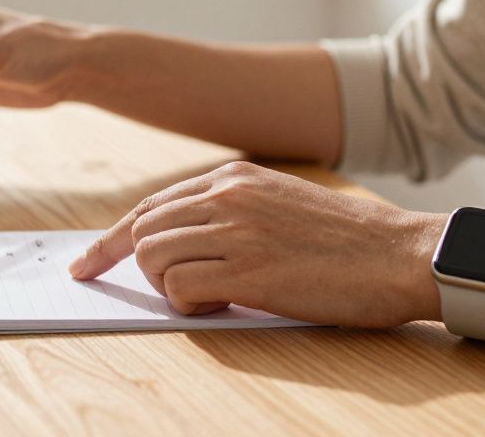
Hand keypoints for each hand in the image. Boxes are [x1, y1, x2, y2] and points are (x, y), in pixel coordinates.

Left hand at [69, 161, 442, 326]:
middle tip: (166, 291)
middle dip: (136, 269)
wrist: (399, 255)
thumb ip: (229, 213)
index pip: (148, 208)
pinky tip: (222, 306)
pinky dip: (187, 307)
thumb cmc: (346, 241)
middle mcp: (225, 197)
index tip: (86, 265)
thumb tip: (179, 244)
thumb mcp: (279, 204)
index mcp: (231, 178)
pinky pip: (178, 290)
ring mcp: (235, 232)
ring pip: (151, 259)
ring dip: (168, 287)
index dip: (110, 241)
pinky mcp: (247, 271)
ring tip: (213, 297)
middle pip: (140, 232)